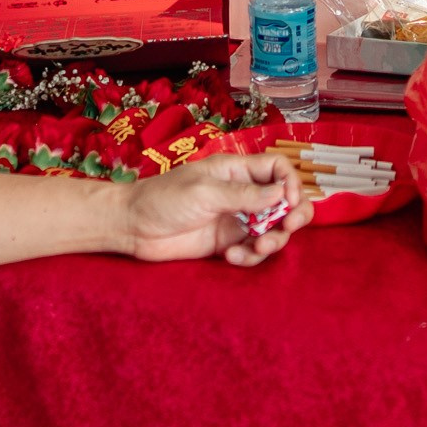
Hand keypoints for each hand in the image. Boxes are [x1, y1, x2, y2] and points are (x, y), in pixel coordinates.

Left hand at [119, 152, 311, 266]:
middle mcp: (241, 194)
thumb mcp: (205, 192)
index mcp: (236, 170)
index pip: (278, 169)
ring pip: (273, 230)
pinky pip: (253, 251)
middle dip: (293, 215)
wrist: (133, 227)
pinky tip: (231, 257)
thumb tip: (282, 194)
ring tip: (256, 248)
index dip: (292, 183)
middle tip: (287, 228)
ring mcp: (236, 220)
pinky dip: (250, 256)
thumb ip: (244, 195)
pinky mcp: (228, 243)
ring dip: (272, 241)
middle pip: (285, 201)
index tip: (290, 202)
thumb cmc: (163, 198)